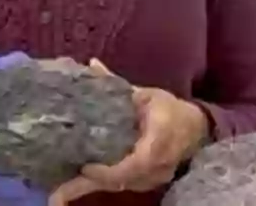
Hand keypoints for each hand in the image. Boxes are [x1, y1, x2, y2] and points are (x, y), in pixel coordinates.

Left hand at [48, 59, 209, 205]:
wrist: (195, 129)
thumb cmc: (168, 108)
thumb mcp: (144, 94)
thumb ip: (115, 83)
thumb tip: (92, 64)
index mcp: (160, 137)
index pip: (139, 161)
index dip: (112, 169)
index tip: (87, 166)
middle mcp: (159, 163)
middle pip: (124, 180)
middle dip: (92, 184)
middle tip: (60, 190)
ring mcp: (155, 176)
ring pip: (122, 185)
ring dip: (93, 187)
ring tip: (60, 192)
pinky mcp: (149, 182)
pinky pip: (123, 185)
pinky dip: (102, 184)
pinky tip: (77, 185)